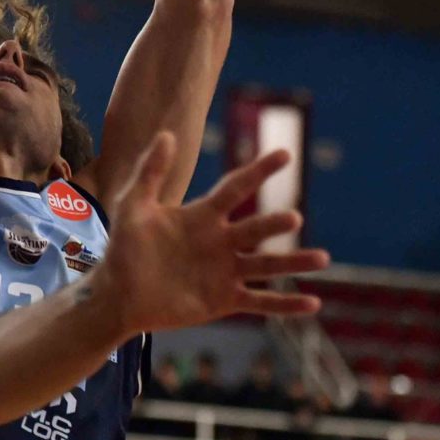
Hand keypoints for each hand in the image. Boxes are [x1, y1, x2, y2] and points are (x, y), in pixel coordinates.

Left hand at [94, 135, 327, 334]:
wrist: (117, 295)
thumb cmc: (123, 249)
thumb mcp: (133, 206)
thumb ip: (150, 172)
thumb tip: (167, 134)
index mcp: (202, 216)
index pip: (236, 188)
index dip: (259, 171)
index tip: (285, 154)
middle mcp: (220, 241)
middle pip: (255, 228)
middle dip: (274, 223)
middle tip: (293, 217)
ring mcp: (224, 271)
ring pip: (267, 265)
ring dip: (294, 262)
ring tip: (322, 257)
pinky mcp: (224, 300)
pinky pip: (261, 302)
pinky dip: (286, 304)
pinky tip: (313, 305)